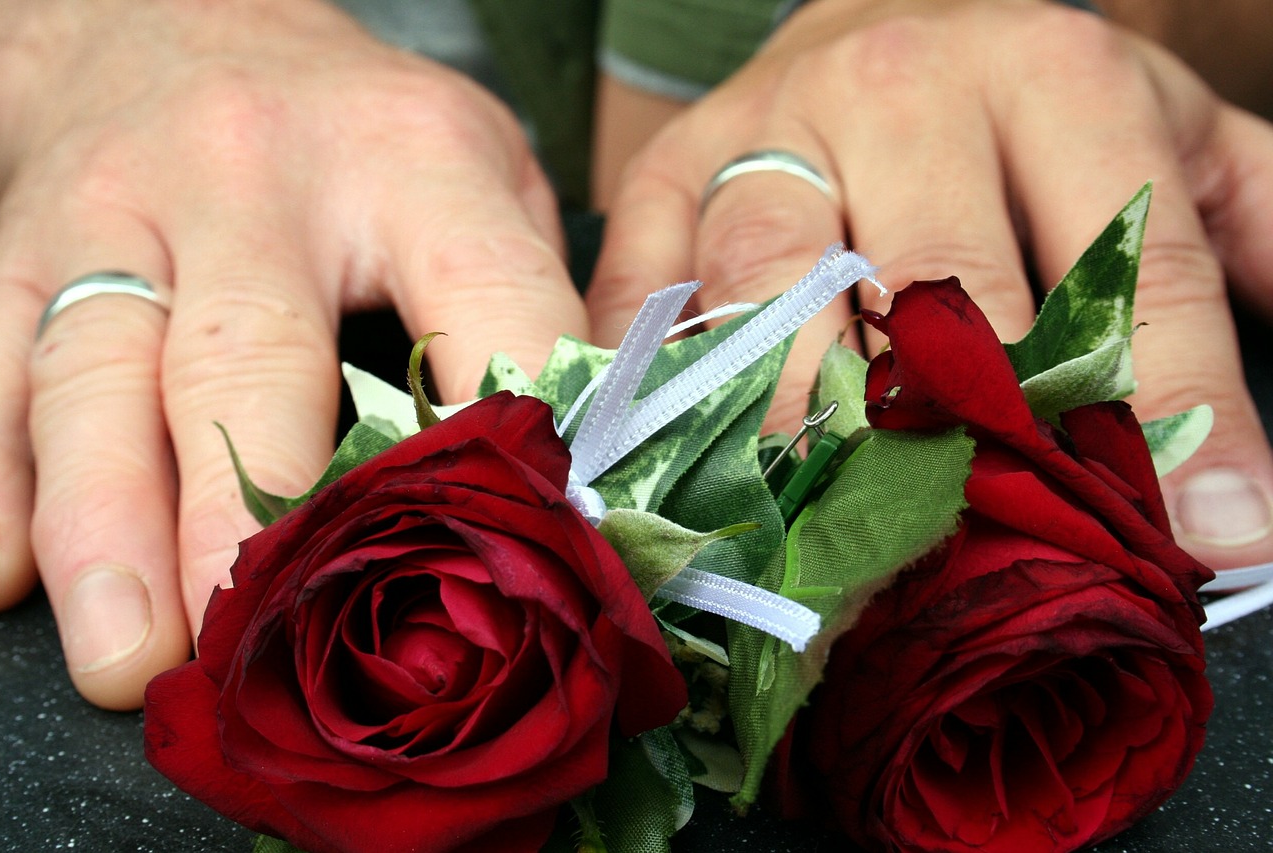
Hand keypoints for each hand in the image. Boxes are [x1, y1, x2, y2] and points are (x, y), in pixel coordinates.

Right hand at [0, 0, 584, 708]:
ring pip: (98, 379)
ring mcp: (122, 214)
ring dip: (109, 532)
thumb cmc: (360, 133)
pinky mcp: (21, 247)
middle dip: (252, 519)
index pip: (487, 308)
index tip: (509, 560)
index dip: (507, 439)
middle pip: (250, 364)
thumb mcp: (484, 171)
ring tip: (133, 658)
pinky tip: (3, 579)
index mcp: (412, 164)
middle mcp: (256, 181)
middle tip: (255, 640)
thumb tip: (597, 459)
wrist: (181, 21)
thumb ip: (537, 298)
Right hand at [587, 0, 1272, 572]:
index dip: (1176, 413)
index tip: (1210, 539)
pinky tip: (693, 470)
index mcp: (1048, 75)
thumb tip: (1270, 445)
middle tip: (994, 560)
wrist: (868, 16)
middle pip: (933, 287)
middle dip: (973, 439)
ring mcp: (761, 134)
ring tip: (833, 536)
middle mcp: (895, 89)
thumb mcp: (1164, 129)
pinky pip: (646, 294)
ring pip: (772, 287)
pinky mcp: (662, 178)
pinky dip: (657, 386)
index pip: (1125, 269)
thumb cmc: (1021, 103)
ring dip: (802, 424)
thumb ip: (1248, 229)